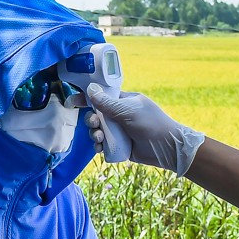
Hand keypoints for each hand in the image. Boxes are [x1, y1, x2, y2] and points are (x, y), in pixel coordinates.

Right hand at [85, 85, 206, 175]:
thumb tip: (90, 89)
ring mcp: (119, 131)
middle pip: (96, 115)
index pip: (101, 97)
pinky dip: (99, 146)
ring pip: (98, 130)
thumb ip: (107, 103)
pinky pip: (103, 144)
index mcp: (123, 101)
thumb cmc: (151, 124)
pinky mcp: (119, 145)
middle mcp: (120, 115)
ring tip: (99, 139)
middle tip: (94, 124)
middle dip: (91, 120)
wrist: (166, 148)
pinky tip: (100, 149)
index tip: (71, 102)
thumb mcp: (128, 111)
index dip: (86, 98)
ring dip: (94, 134)